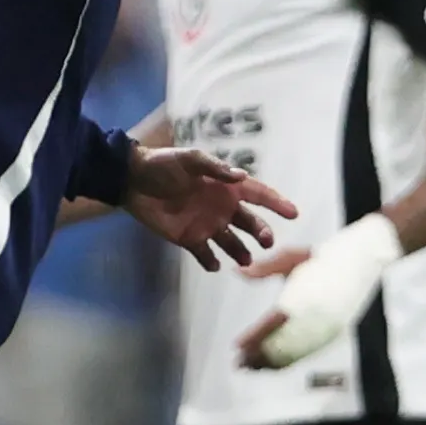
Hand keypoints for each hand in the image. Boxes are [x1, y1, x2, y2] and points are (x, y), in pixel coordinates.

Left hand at [125, 146, 295, 270]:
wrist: (132, 181)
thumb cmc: (163, 165)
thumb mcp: (189, 159)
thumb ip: (215, 168)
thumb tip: (241, 176)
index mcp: (226, 187)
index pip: (259, 195)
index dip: (277, 203)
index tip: (294, 213)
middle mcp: (222, 207)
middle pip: (250, 223)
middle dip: (261, 232)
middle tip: (266, 241)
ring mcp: (207, 225)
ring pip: (232, 243)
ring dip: (241, 252)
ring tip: (246, 260)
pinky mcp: (189, 239)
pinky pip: (205, 255)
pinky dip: (211, 262)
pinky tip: (216, 265)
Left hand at [234, 214, 402, 368]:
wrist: (362, 260)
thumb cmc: (323, 257)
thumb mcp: (291, 258)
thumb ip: (263, 269)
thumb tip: (237, 272)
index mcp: (302, 298)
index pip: (271, 324)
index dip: (253, 338)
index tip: (236, 346)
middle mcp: (315, 317)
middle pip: (281, 345)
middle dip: (258, 356)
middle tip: (238, 362)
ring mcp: (326, 328)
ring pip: (295, 353)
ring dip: (272, 362)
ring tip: (251, 367)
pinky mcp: (333, 333)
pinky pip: (307, 353)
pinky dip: (289, 361)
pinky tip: (274, 364)